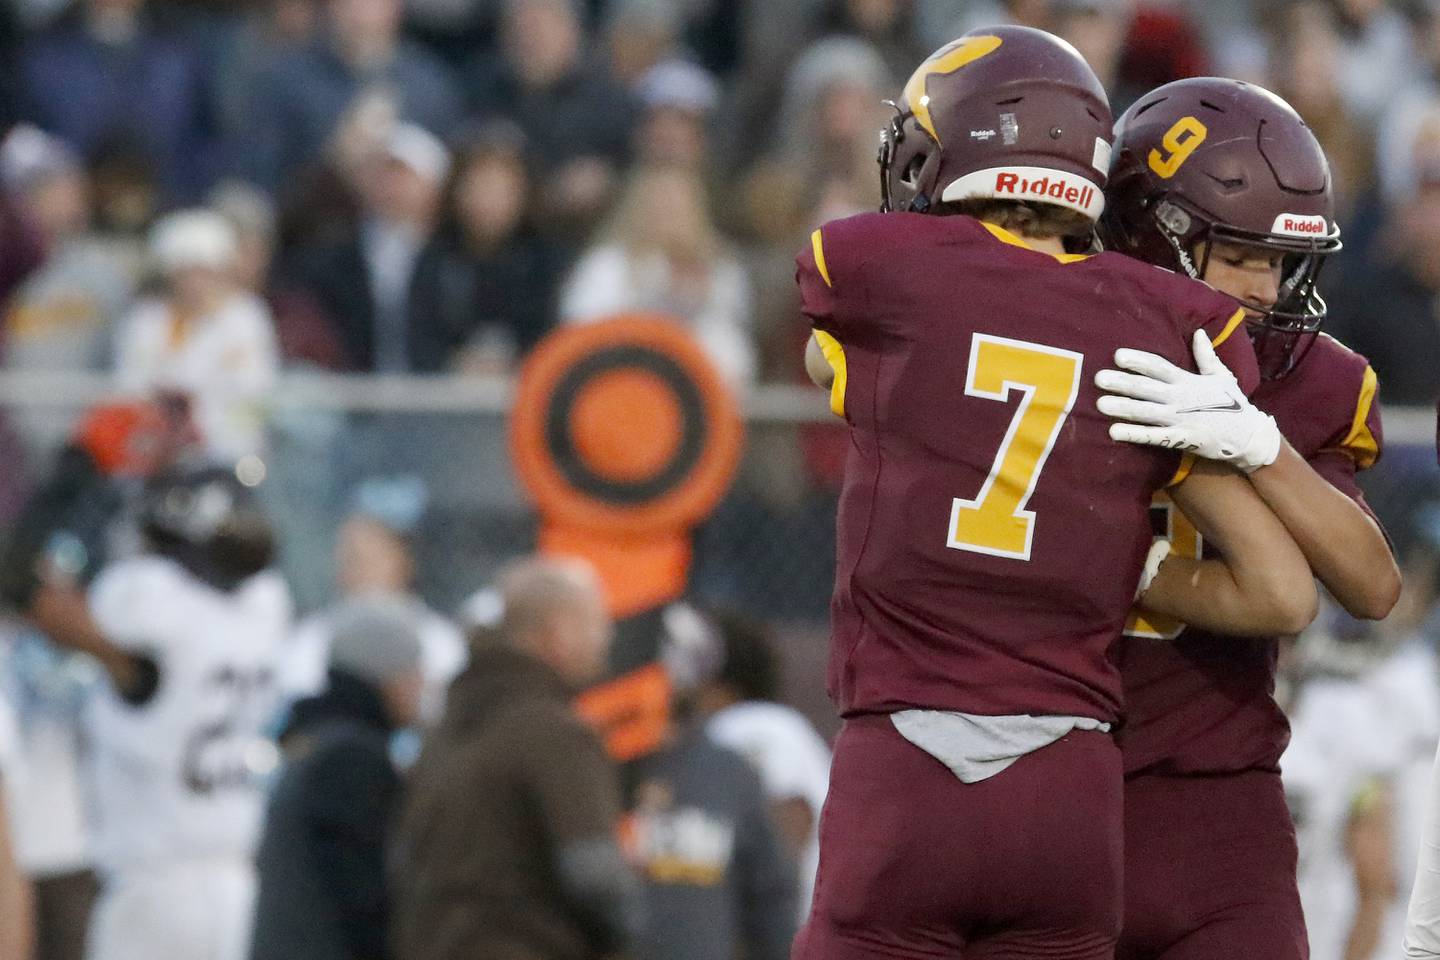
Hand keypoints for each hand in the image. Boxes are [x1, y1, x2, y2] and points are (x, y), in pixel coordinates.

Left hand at [1095, 330, 1280, 472]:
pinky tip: (1114, 432)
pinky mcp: (1183, 439)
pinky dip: (1135, 434)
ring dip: (1123, 408)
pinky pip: (1155, 437)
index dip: (1139, 361)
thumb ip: (1207, 355)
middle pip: (1147, 388)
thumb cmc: (1233, 404)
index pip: (1159, 367)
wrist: (1250, 436)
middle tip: (1098, 378)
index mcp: (1188, 381)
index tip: (1117, 355)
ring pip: (1146, 412)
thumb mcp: (1222, 375)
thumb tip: (1199, 332)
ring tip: (1100, 404)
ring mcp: (1181, 419)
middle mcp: (1181, 398)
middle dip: (1123, 383)